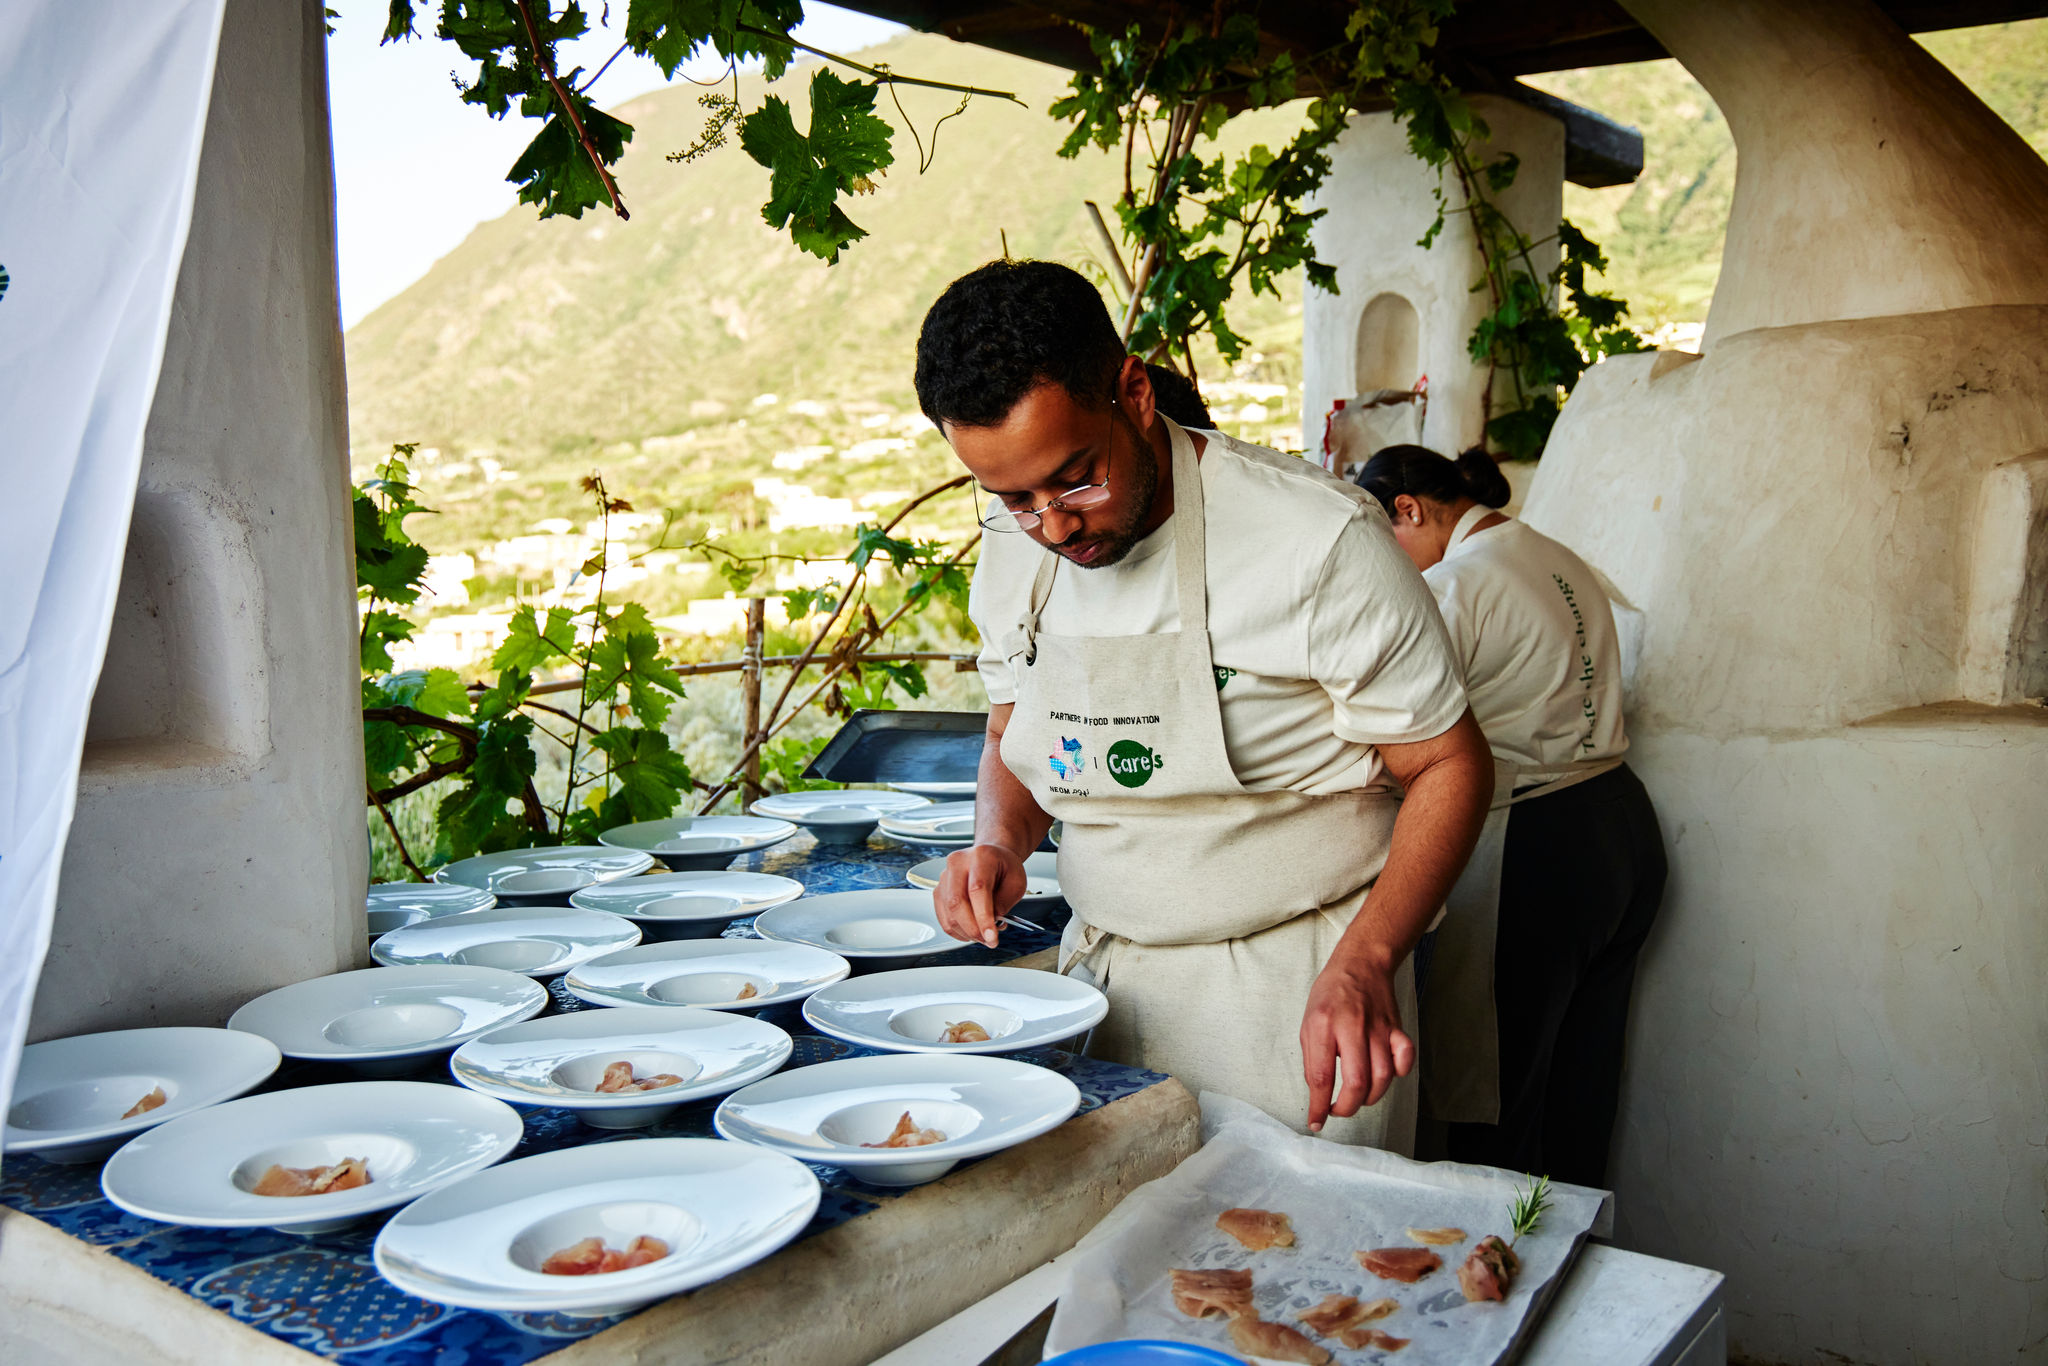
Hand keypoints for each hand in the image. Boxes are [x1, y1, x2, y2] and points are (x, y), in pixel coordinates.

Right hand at [933, 843, 1027, 946]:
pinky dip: (957, 931)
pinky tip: (971, 931)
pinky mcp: (939, 890)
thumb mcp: (1016, 882)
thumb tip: (991, 923)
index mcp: (980, 857)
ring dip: (966, 932)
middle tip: (988, 940)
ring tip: (983, 935)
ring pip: (948, 913)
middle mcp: (958, 864)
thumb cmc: (1004, 867)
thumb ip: (1005, 902)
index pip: (977, 889)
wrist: (990, 856)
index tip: (991, 937)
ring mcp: (944, 877)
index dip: (983, 917)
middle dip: (973, 929)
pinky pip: (943, 918)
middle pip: (956, 902)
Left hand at [1299, 949, 1416, 1133]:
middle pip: (1357, 1081)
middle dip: (1347, 1108)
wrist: (1361, 964)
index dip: (1319, 1106)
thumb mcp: (1308, 1022)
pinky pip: (1405, 1058)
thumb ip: (1313, 1058)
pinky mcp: (1397, 1028)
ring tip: (1358, 1097)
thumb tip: (1319, 1094)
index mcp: (1323, 1025)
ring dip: (1370, 1097)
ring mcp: (1378, 1028)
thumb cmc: (1330, 995)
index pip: (1321, 1076)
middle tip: (1339, 1110)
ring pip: (1383, 1076)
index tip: (1316, 1122)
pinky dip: (1398, 1074)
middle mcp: (1352, 1027)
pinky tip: (1386, 1075)